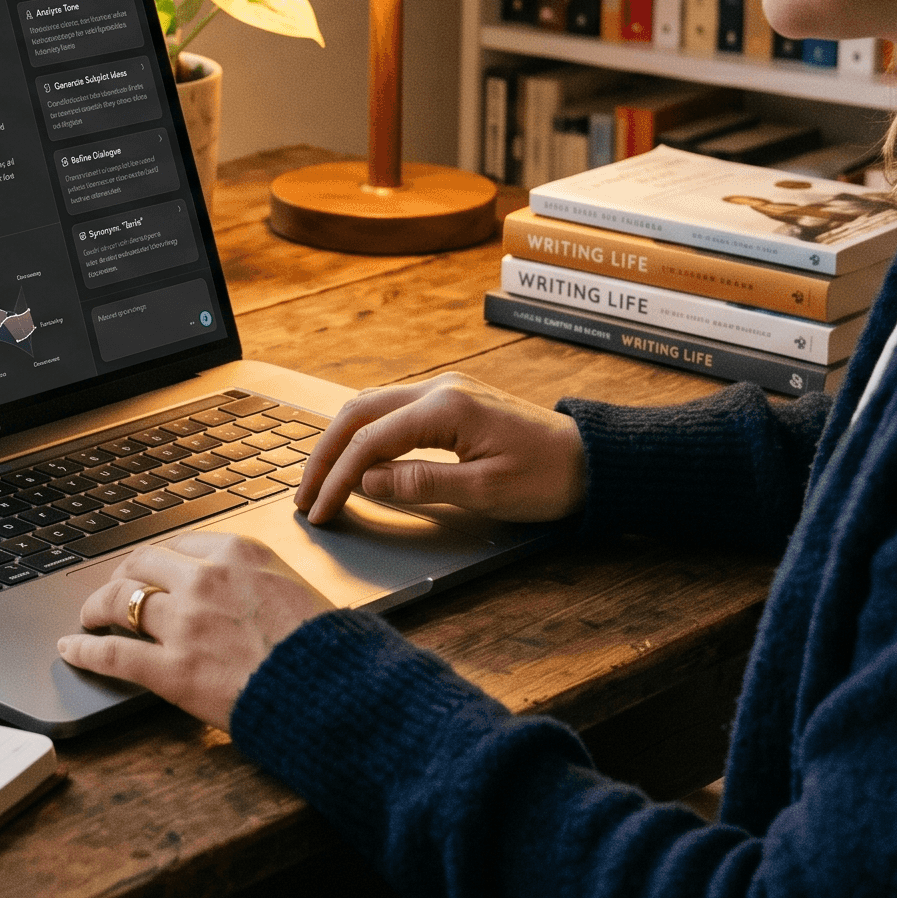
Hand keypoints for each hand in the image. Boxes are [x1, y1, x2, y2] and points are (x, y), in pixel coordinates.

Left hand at [56, 533, 333, 729]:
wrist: (336, 691)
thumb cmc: (326, 649)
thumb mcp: (297, 590)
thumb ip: (258, 581)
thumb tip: (243, 589)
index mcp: (239, 552)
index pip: (180, 545)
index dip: (158, 560)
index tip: (151, 569)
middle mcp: (206, 578)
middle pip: (142, 564)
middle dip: (122, 576)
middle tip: (114, 589)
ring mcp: (185, 622)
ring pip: (121, 601)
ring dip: (98, 607)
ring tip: (90, 617)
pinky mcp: (172, 668)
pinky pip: (114, 654)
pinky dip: (85, 650)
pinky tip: (72, 649)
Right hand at [295, 372, 587, 525]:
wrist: (593, 460)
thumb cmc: (548, 477)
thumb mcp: (484, 491)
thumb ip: (420, 484)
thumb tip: (367, 482)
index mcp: (445, 406)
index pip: (370, 440)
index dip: (337, 477)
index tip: (318, 509)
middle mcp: (440, 387)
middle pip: (359, 413)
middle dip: (324, 454)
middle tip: (303, 494)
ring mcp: (445, 390)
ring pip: (372, 406)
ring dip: (341, 440)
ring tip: (320, 478)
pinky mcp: (452, 401)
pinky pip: (393, 411)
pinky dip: (365, 434)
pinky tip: (356, 459)